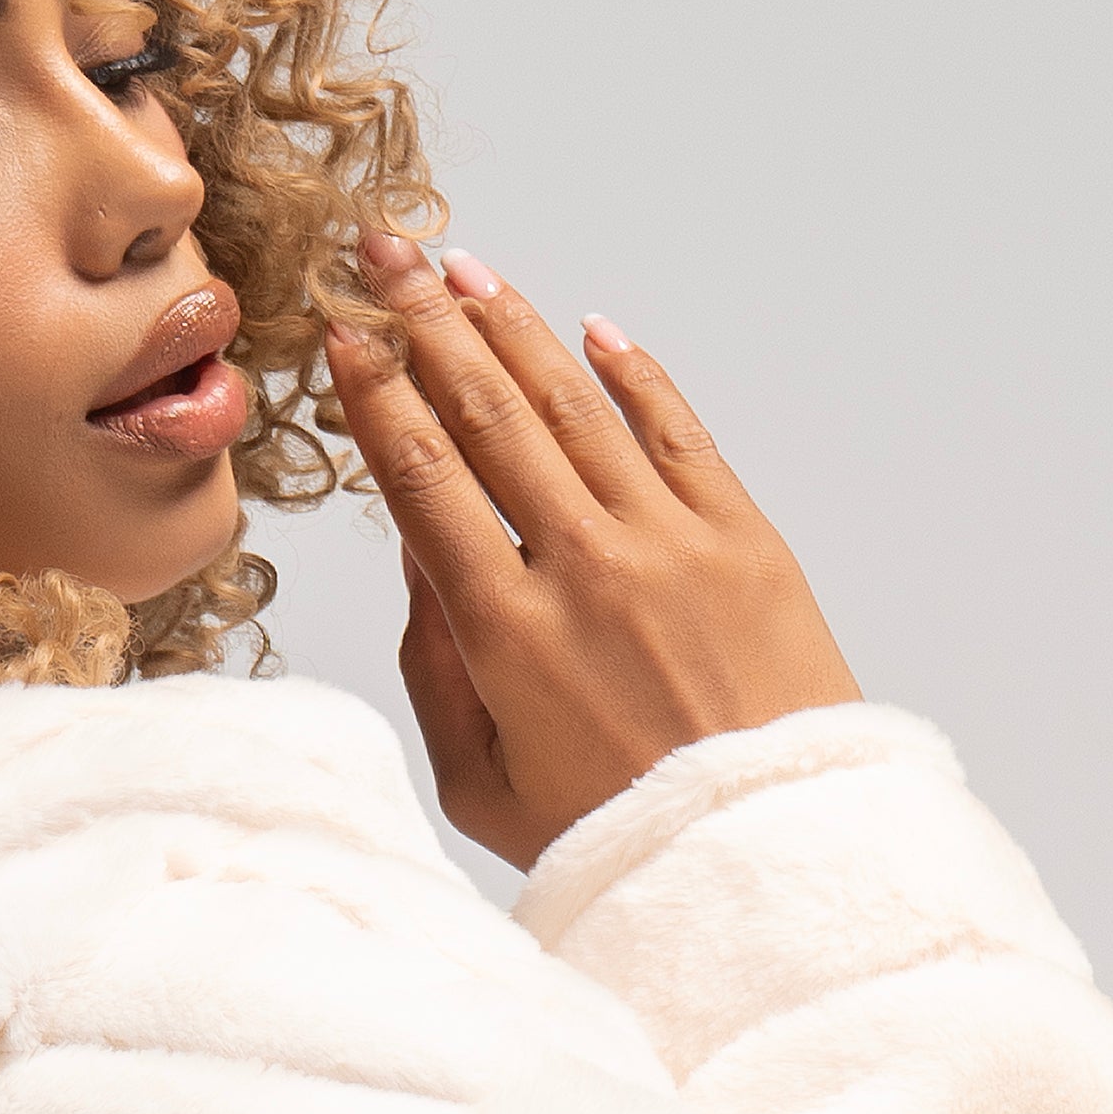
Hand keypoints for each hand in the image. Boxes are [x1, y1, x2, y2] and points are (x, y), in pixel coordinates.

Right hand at [326, 236, 858, 874]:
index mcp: (506, 635)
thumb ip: (438, 668)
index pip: (422, 477)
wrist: (768, 860)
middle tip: (383, 253)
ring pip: (576, 404)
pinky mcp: (747, 541)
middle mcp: (586, 568)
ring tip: (462, 267)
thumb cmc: (618, 839)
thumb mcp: (484, 784)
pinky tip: (590, 329)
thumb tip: (420, 551)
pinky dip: (632, 373)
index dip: (377, 392)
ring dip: (513, 326)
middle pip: (488, 415)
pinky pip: (680, 431)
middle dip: (426, 321)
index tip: (344, 332)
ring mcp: (673, 545)